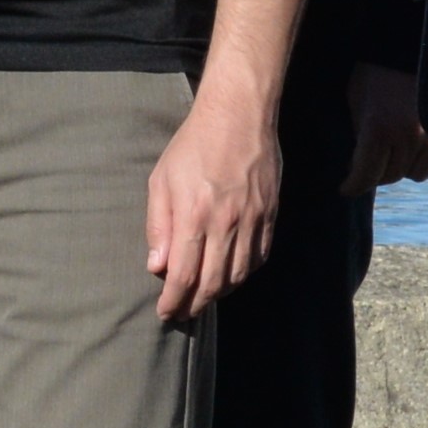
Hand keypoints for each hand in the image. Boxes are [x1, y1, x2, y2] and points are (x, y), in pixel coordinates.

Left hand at [145, 84, 282, 322]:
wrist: (239, 114)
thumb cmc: (193, 145)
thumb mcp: (161, 180)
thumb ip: (158, 225)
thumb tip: (157, 266)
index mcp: (194, 215)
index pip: (183, 275)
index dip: (174, 301)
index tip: (165, 313)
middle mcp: (226, 223)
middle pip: (213, 283)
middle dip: (195, 305)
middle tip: (183, 313)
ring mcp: (253, 220)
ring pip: (239, 275)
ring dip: (220, 294)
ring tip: (205, 297)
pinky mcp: (270, 214)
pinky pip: (259, 257)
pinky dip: (244, 274)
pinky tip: (231, 275)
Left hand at [341, 63, 427, 196]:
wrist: (402, 46)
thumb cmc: (371, 73)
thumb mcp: (354, 103)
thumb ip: (359, 136)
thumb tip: (358, 164)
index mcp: (377, 130)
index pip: (366, 175)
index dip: (353, 186)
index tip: (345, 188)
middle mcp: (405, 136)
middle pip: (392, 176)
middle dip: (376, 175)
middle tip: (366, 168)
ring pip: (418, 172)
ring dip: (403, 168)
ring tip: (391, 157)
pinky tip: (416, 150)